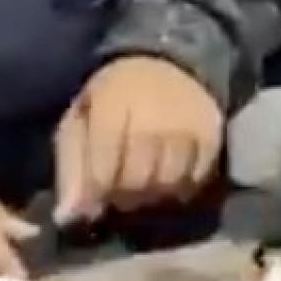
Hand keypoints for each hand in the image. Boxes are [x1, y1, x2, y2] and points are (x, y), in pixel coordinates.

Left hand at [55, 56, 223, 221]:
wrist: (168, 63)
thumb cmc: (114, 97)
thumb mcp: (81, 120)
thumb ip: (71, 168)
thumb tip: (68, 217)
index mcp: (112, 107)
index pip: (103, 171)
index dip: (97, 193)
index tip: (94, 197)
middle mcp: (153, 117)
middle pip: (137, 182)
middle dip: (123, 195)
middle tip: (120, 191)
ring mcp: (187, 128)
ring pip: (168, 186)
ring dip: (152, 194)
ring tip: (144, 185)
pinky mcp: (212, 137)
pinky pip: (195, 181)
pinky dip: (180, 188)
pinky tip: (168, 179)